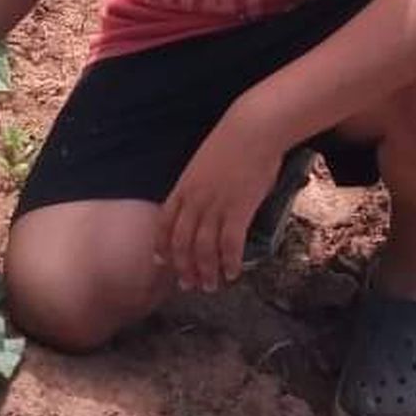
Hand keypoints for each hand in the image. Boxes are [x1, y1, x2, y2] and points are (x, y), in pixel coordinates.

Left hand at [157, 110, 281, 293]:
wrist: (252, 129)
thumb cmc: (232, 142)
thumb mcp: (203, 164)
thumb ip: (199, 186)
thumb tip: (204, 205)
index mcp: (183, 187)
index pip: (164, 223)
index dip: (162, 246)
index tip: (162, 262)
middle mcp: (195, 200)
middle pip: (182, 242)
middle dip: (183, 267)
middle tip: (189, 284)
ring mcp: (215, 206)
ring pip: (203, 248)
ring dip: (206, 271)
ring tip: (211, 286)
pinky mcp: (238, 210)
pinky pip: (230, 244)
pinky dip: (229, 262)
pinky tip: (232, 273)